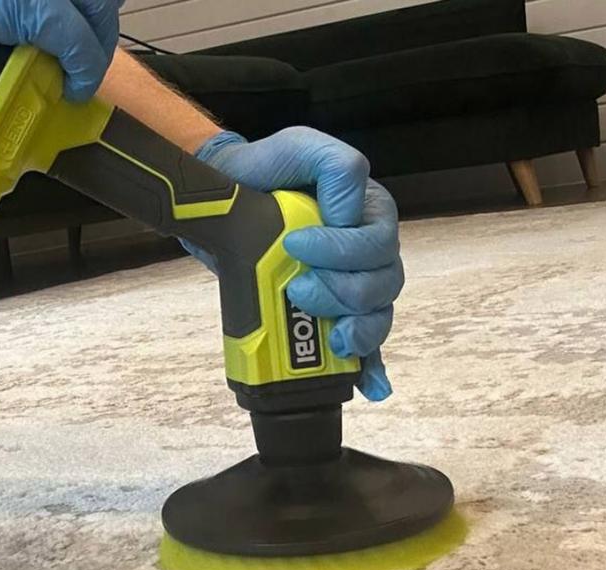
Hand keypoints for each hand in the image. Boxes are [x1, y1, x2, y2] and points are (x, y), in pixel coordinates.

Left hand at [191, 128, 403, 401]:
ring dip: (353, 330)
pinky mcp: (330, 314)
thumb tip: (348, 212)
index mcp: (368, 213)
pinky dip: (369, 368)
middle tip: (294, 286)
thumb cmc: (263, 173)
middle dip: (338, 292)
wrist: (224, 203)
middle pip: (381, 286)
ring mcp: (353, 286)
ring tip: (325, 332)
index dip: (339, 251)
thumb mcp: (298, 148)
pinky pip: (363, 348)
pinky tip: (369, 384)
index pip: (378, 243)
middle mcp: (369, 252)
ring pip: (376, 318)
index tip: (294, 244)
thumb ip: (334, 165)